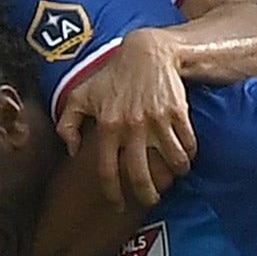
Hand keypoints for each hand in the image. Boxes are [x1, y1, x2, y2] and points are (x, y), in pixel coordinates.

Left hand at [54, 26, 195, 206]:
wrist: (147, 52)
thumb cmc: (113, 76)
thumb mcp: (81, 95)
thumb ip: (68, 123)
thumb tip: (73, 150)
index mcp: (108, 127)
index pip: (108, 171)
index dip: (113, 193)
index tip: (118, 203)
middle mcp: (132, 127)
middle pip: (140, 175)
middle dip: (147, 195)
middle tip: (150, 200)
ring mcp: (157, 120)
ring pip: (171, 162)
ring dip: (175, 174)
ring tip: (173, 176)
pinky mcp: (178, 112)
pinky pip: (187, 143)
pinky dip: (188, 154)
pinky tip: (184, 156)